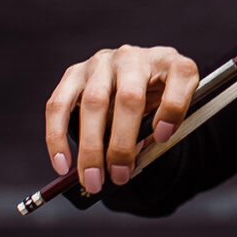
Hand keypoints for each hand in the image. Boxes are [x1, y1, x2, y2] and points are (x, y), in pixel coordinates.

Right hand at [44, 44, 197, 193]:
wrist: (135, 77)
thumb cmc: (156, 97)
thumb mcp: (168, 109)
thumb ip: (159, 129)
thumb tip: (129, 161)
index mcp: (169, 62)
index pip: (180, 76)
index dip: (173, 108)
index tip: (162, 137)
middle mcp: (134, 57)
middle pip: (129, 98)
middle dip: (122, 143)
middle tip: (120, 176)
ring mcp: (102, 62)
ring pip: (93, 103)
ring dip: (91, 148)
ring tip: (92, 179)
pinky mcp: (74, 72)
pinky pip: (59, 105)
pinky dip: (57, 137)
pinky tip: (62, 164)